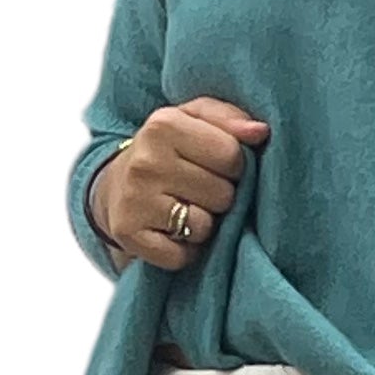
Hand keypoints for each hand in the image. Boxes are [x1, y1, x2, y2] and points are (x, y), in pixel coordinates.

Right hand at [90, 96, 268, 267]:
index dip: (234, 166)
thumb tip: (260, 132)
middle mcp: (146, 161)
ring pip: (203, 227)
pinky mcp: (127, 234)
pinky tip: (172, 233)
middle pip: (222, 194)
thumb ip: (230, 119)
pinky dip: (183, 251)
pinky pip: (180, 256)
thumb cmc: (167, 149)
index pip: (232, 156)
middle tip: (199, 190)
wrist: (113, 185)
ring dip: (203, 225)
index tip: (217, 166)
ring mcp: (134, 200)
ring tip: (186, 210)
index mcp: (164, 125)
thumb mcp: (194, 119)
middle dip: (220, 196)